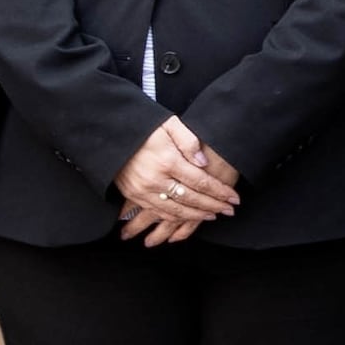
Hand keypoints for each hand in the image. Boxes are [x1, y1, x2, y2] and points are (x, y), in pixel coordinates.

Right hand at [117, 117, 235, 241]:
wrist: (111, 133)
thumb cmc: (144, 127)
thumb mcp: (169, 124)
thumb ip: (189, 141)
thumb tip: (204, 162)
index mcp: (168, 160)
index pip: (201, 181)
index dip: (219, 192)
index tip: (234, 198)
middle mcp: (156, 179)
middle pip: (191, 199)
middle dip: (213, 206)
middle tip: (230, 210)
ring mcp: (143, 190)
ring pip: (176, 210)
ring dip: (197, 216)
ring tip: (213, 216)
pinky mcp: (134, 196)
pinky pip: (158, 212)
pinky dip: (175, 219)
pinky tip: (187, 218)